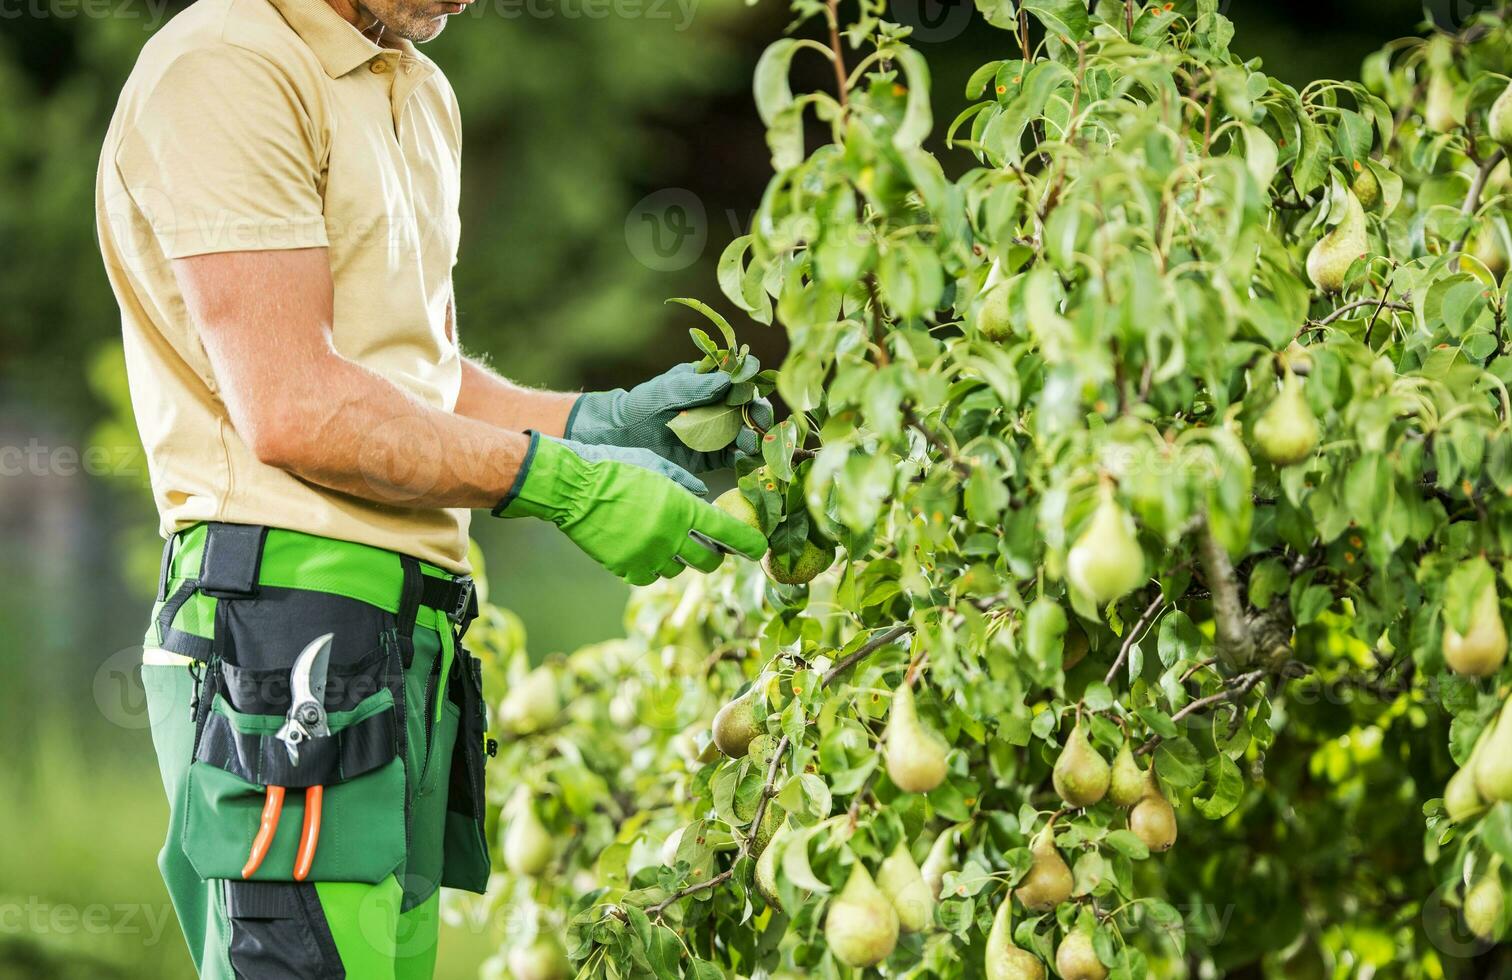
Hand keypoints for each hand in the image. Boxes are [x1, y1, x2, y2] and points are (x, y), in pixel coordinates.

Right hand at [493, 434, 767, 585]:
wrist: (571, 487)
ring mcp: (647, 555)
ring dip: (678, 558)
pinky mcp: (624, 568)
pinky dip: (652, 567)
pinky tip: (644, 551)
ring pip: (677, 570)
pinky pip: (649, 577)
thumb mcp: (656, 464)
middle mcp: (669, 536)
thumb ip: (684, 483)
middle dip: (713, 556)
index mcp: (682, 507)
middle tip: (708, 547)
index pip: (727, 533)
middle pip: (707, 561)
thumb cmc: (614, 466)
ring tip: (664, 540)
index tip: (758, 549)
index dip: (748, 544)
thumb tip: (703, 497)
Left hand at [566, 362, 774, 473]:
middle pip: (749, 410)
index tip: (754, 396)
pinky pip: (734, 457)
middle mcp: (718, 408)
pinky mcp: (711, 457)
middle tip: (761, 422)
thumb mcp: (669, 390)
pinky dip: (743, 458)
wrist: (622, 437)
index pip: (740, 384)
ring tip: (750, 443)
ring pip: (746, 434)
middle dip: (759, 416)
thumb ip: (698, 386)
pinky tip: (744, 458)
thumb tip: (730, 379)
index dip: (752, 389)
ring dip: (754, 438)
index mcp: (710, 385)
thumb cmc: (643, 405)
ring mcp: (716, 432)